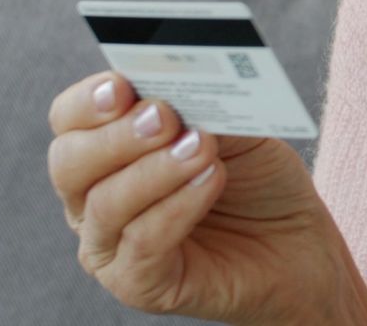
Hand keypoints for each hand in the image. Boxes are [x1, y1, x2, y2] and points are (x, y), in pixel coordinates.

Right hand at [46, 72, 366, 325]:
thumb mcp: (234, 129)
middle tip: (164, 118)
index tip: (122, 84)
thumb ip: (200, 106)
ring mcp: (110, 245)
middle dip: (117, 136)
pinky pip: (142, 244)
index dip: (88, 101)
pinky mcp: (139, 284)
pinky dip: (177, 207)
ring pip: (105, 204)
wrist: (298, 244)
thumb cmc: (257, 180)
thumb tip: (175, 83)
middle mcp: (93, 198)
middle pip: (70, 162)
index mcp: (105, 150)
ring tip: (202, 148)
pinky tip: (210, 180)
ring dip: (156, 170)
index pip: (68, 119)